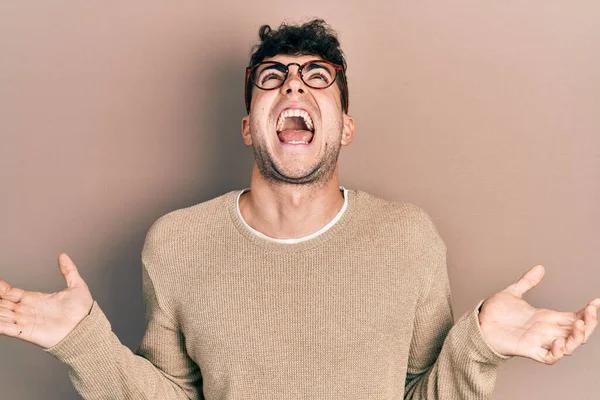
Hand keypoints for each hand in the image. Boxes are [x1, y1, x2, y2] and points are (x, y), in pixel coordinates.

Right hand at [0, 253, 92, 348]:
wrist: (86, 328)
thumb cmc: (82, 311)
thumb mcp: (76, 286)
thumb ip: (69, 270)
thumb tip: (63, 255)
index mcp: (35, 299)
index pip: (11, 293)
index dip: (0, 288)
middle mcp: (27, 311)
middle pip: (3, 303)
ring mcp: (25, 322)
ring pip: (1, 314)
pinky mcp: (26, 332)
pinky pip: (6, 328)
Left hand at [478, 264, 599, 363]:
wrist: (477, 324)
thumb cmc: (495, 313)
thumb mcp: (513, 293)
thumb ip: (527, 282)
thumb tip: (540, 267)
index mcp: (547, 318)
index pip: (575, 317)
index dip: (587, 312)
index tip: (596, 301)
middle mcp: (546, 331)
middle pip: (577, 332)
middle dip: (588, 323)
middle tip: (591, 310)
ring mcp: (539, 342)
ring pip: (568, 346)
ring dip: (577, 337)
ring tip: (579, 324)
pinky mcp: (528, 350)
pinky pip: (548, 358)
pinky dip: (556, 352)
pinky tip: (558, 341)